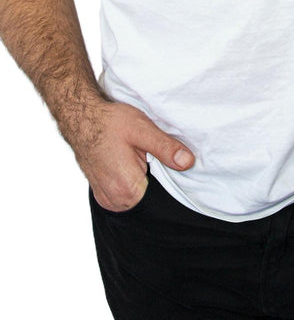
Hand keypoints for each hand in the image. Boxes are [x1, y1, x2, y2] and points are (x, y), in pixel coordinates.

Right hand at [71, 100, 194, 212]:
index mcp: (128, 190)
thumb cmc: (109, 123)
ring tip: (138, 159)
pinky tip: (128, 165)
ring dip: (141, 181)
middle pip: (149, 198)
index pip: (161, 198)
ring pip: (137, 198)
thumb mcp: (142, 129)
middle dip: (155, 180)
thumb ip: (165, 148)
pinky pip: (124, 196)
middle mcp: (116, 200)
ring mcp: (107, 199)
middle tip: (149, 157)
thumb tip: (187, 162)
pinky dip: (130, 183)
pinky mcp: (102, 194)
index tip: (164, 163)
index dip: (168, 180)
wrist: (80, 118)